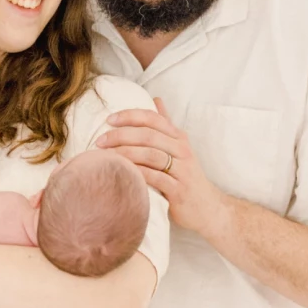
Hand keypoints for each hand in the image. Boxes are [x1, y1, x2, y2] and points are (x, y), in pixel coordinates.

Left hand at [97, 97, 224, 235]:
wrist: (208, 208)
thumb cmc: (186, 176)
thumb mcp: (179, 147)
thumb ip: (166, 125)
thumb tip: (156, 100)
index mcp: (179, 137)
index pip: (153, 118)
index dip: (130, 116)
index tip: (109, 119)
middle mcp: (182, 150)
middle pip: (148, 135)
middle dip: (121, 135)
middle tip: (100, 141)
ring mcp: (182, 170)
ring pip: (150, 155)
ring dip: (125, 154)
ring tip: (106, 156)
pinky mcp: (179, 190)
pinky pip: (155, 178)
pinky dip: (137, 173)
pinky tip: (122, 173)